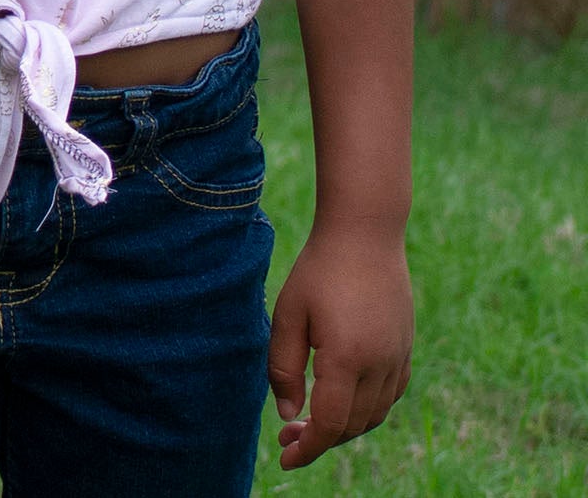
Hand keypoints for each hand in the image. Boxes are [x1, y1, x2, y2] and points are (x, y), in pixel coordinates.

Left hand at [268, 224, 412, 467]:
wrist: (365, 232)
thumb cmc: (319, 269)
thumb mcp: (289, 314)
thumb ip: (284, 368)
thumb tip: (288, 415)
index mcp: (347, 359)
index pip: (330, 424)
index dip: (308, 448)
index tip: (286, 459)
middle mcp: (379, 365)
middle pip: (352, 425)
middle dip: (320, 439)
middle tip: (288, 435)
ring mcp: (398, 357)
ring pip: (373, 415)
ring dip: (344, 427)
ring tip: (312, 420)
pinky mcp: (406, 348)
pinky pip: (390, 395)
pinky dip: (368, 409)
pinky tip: (345, 400)